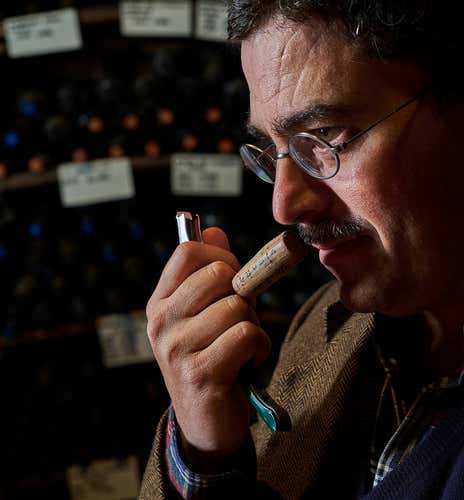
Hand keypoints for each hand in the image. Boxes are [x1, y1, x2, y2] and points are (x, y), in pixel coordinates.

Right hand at [146, 227, 270, 459]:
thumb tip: (214, 230)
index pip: (188, 252)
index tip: (232, 275)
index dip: (221, 256)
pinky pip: (246, 335)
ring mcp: (177, 348)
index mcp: (161, 302)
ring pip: (237, 306)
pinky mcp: (201, 372)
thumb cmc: (209, 355)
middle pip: (218, 275)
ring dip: (252, 324)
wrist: (204, 419)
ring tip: (240, 345)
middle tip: (238, 318)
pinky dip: (259, 347)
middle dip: (242, 293)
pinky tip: (247, 362)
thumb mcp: (204, 311)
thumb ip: (209, 270)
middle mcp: (162, 322)